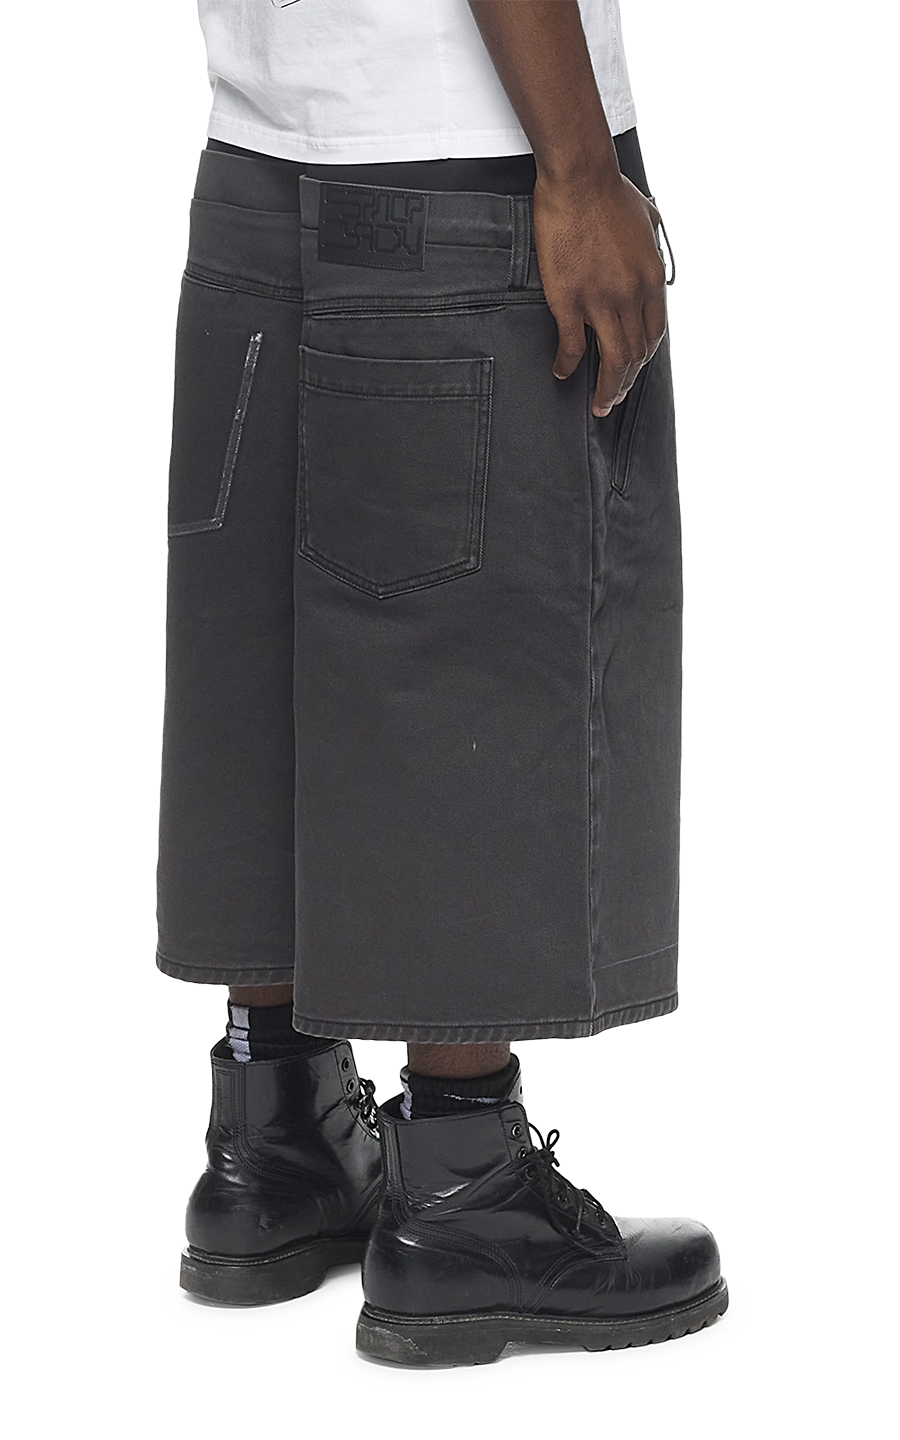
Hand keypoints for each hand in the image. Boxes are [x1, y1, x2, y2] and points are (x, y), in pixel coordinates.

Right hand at [532, 167, 667, 415]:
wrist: (580, 178)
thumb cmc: (610, 192)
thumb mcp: (647, 221)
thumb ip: (652, 248)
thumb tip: (652, 260)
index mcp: (651, 279)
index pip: (654, 334)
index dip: (644, 358)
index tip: (634, 369)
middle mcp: (631, 295)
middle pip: (634, 354)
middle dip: (626, 382)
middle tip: (614, 399)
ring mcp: (600, 300)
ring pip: (611, 358)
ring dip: (606, 387)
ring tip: (599, 404)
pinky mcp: (569, 300)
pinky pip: (573, 345)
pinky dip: (569, 365)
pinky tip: (563, 373)